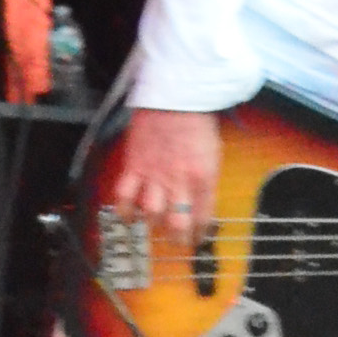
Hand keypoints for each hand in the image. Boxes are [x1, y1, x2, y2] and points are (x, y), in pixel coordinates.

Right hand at [105, 108, 221, 240]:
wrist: (174, 97)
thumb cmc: (197, 124)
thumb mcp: (213, 155)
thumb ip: (205, 181)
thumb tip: (200, 202)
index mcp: (203, 179)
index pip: (203, 220)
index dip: (200, 235)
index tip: (197, 238)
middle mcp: (179, 182)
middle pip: (176, 225)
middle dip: (177, 239)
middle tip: (176, 239)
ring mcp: (154, 175)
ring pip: (150, 214)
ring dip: (152, 225)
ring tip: (154, 225)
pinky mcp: (134, 166)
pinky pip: (125, 196)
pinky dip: (125, 210)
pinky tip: (128, 215)